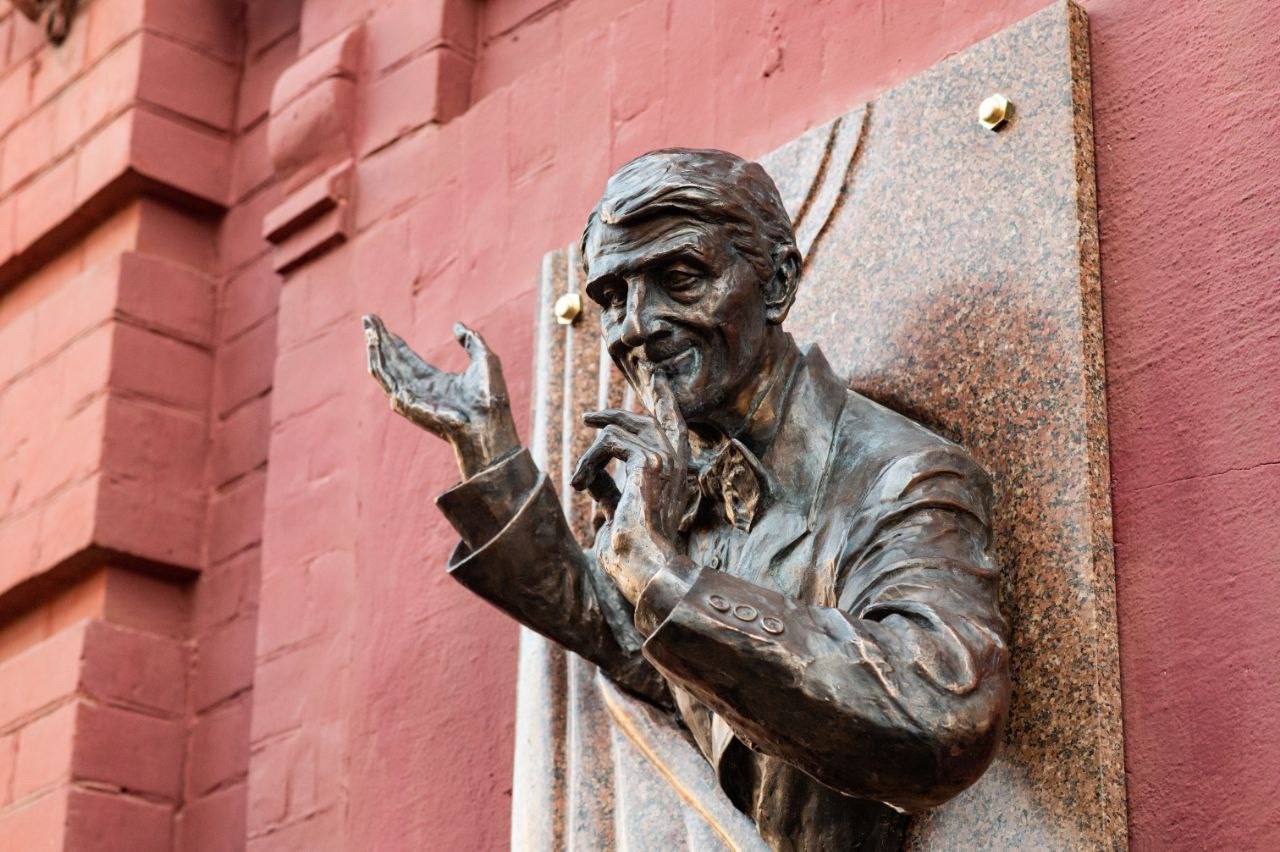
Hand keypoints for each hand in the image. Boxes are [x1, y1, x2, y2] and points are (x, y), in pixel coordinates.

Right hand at [363, 314, 519, 479]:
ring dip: (374, 347)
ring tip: (368, 326)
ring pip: (384, 369)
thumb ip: (471, 341)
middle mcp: (419, 390)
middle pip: (392, 362)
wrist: (490, 421)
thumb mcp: (484, 359)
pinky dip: (377, 359)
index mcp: (435, 383)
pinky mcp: (405, 402)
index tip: (382, 325)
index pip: (407, 360)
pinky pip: (386, 378)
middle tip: (368, 318)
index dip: (394, 342)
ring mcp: (411, 397)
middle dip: (379, 340)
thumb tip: (457, 326)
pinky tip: (374, 343)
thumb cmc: (490, 398)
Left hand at [571, 374, 691, 604]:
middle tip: (587, 416)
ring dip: (592, 454)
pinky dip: (590, 461)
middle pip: (648, 421)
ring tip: (578, 481)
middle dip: (617, 414)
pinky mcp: (648, 462)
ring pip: (622, 431)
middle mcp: (676, 465)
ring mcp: (665, 460)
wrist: (641, 565)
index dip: (666, 405)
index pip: (675, 430)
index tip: (659, 384)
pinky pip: (610, 442)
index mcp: (673, 477)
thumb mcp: (616, 511)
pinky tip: (581, 484)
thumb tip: (595, 478)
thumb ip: (610, 490)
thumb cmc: (629, 549)